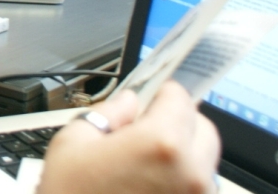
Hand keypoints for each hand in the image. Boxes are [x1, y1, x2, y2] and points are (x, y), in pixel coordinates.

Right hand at [37, 81, 219, 193]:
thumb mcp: (73, 143)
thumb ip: (109, 114)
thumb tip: (130, 102)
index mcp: (161, 143)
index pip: (179, 98)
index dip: (160, 93)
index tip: (150, 97)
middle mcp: (191, 173)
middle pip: (203, 130)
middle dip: (179, 123)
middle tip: (146, 130)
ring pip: (204, 164)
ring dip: (183, 157)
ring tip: (144, 168)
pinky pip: (197, 191)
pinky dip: (181, 184)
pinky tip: (148, 189)